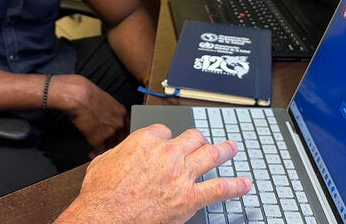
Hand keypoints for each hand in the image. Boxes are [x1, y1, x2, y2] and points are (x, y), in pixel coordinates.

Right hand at [48, 75, 128, 156]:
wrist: (79, 96)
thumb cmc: (89, 95)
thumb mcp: (108, 102)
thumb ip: (112, 114)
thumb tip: (109, 122)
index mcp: (123, 114)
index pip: (128, 131)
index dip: (122, 137)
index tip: (116, 141)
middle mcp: (119, 124)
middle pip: (122, 142)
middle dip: (115, 146)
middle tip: (109, 149)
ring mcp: (110, 133)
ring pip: (112, 149)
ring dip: (106, 153)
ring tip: (99, 154)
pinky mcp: (98, 140)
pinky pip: (100, 152)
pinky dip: (95, 155)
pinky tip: (91, 154)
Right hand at [56, 124, 251, 222]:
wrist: (104, 217)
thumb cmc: (100, 194)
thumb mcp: (103, 162)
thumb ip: (118, 154)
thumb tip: (118, 155)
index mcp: (146, 141)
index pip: (165, 131)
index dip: (166, 138)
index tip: (167, 144)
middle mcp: (168, 153)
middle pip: (193, 137)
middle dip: (198, 139)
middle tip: (203, 142)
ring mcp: (182, 175)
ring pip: (211, 155)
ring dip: (225, 150)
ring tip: (232, 148)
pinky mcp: (190, 198)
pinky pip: (220, 188)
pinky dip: (235, 186)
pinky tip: (245, 184)